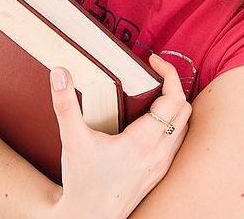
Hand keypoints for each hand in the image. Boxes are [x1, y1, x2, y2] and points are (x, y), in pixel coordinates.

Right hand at [50, 54, 191, 218]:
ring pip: (184, 125)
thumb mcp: (71, 140)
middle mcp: (159, 152)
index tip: (153, 60)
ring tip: (154, 90)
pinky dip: (172, 121)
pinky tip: (153, 118)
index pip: (174, 98)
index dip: (168, 73)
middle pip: (183, 109)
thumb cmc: (82, 183)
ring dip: (175, 103)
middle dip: (173, 84)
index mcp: (143, 141)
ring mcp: (162, 164)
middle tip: (154, 71)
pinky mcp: (159, 172)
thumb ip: (65, 104)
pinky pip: (178, 140)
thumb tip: (60, 73)